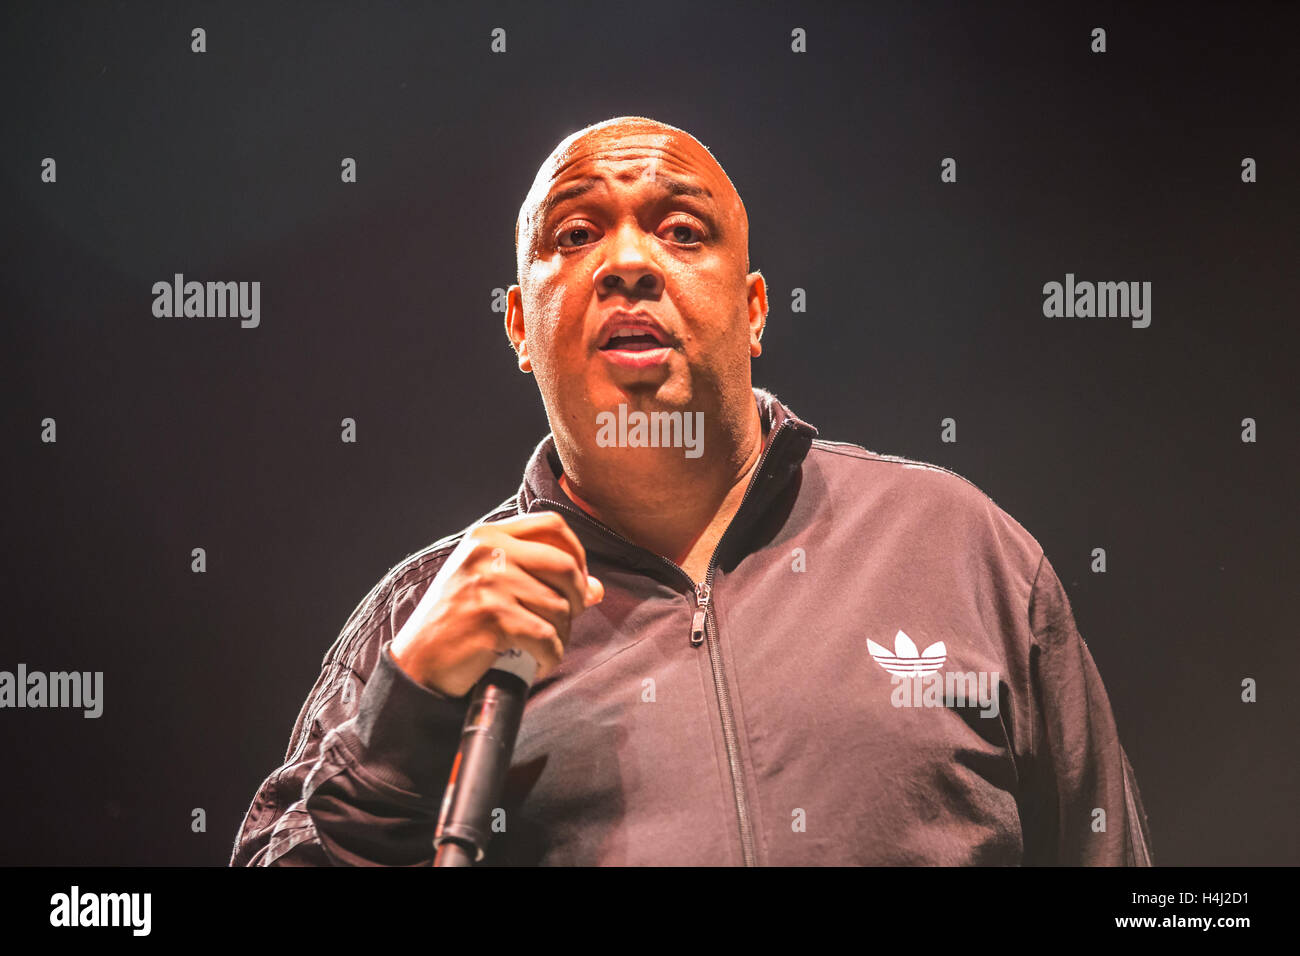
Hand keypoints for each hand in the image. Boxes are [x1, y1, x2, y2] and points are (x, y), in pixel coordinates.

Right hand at [388, 512, 603, 697]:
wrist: (416, 663)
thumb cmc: (456, 623)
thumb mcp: (490, 586)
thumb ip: (538, 578)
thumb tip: (596, 589)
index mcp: (486, 536)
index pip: (551, 525)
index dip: (576, 552)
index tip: (578, 580)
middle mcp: (487, 552)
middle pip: (563, 565)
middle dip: (577, 597)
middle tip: (567, 619)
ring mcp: (489, 584)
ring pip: (559, 607)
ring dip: (561, 634)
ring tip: (544, 647)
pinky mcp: (493, 618)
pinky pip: (546, 637)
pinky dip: (550, 656)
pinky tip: (539, 663)